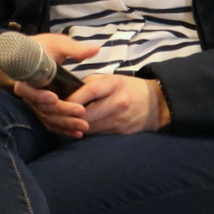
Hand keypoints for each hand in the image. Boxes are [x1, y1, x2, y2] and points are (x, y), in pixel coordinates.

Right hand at [0, 33, 99, 135]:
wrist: (32, 56)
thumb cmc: (45, 48)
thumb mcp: (58, 44)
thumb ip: (74, 49)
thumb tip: (94, 49)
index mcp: (28, 77)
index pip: (28, 91)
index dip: (39, 96)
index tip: (55, 98)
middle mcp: (30, 94)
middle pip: (42, 108)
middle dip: (62, 111)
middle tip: (81, 112)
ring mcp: (37, 104)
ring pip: (48, 118)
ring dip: (66, 124)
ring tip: (84, 127)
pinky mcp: (45, 111)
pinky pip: (52, 123)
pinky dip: (64, 129)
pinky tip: (78, 134)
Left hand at [18, 74, 164, 137]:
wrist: (157, 104)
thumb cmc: (128, 88)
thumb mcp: (112, 79)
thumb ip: (90, 83)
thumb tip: (66, 91)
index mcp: (114, 84)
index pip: (88, 91)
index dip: (71, 98)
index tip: (57, 101)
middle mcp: (118, 102)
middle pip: (85, 114)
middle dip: (69, 116)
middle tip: (57, 115)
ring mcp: (120, 119)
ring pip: (89, 127)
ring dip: (76, 126)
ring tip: (66, 122)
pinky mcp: (121, 132)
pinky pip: (97, 134)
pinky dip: (87, 132)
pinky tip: (80, 128)